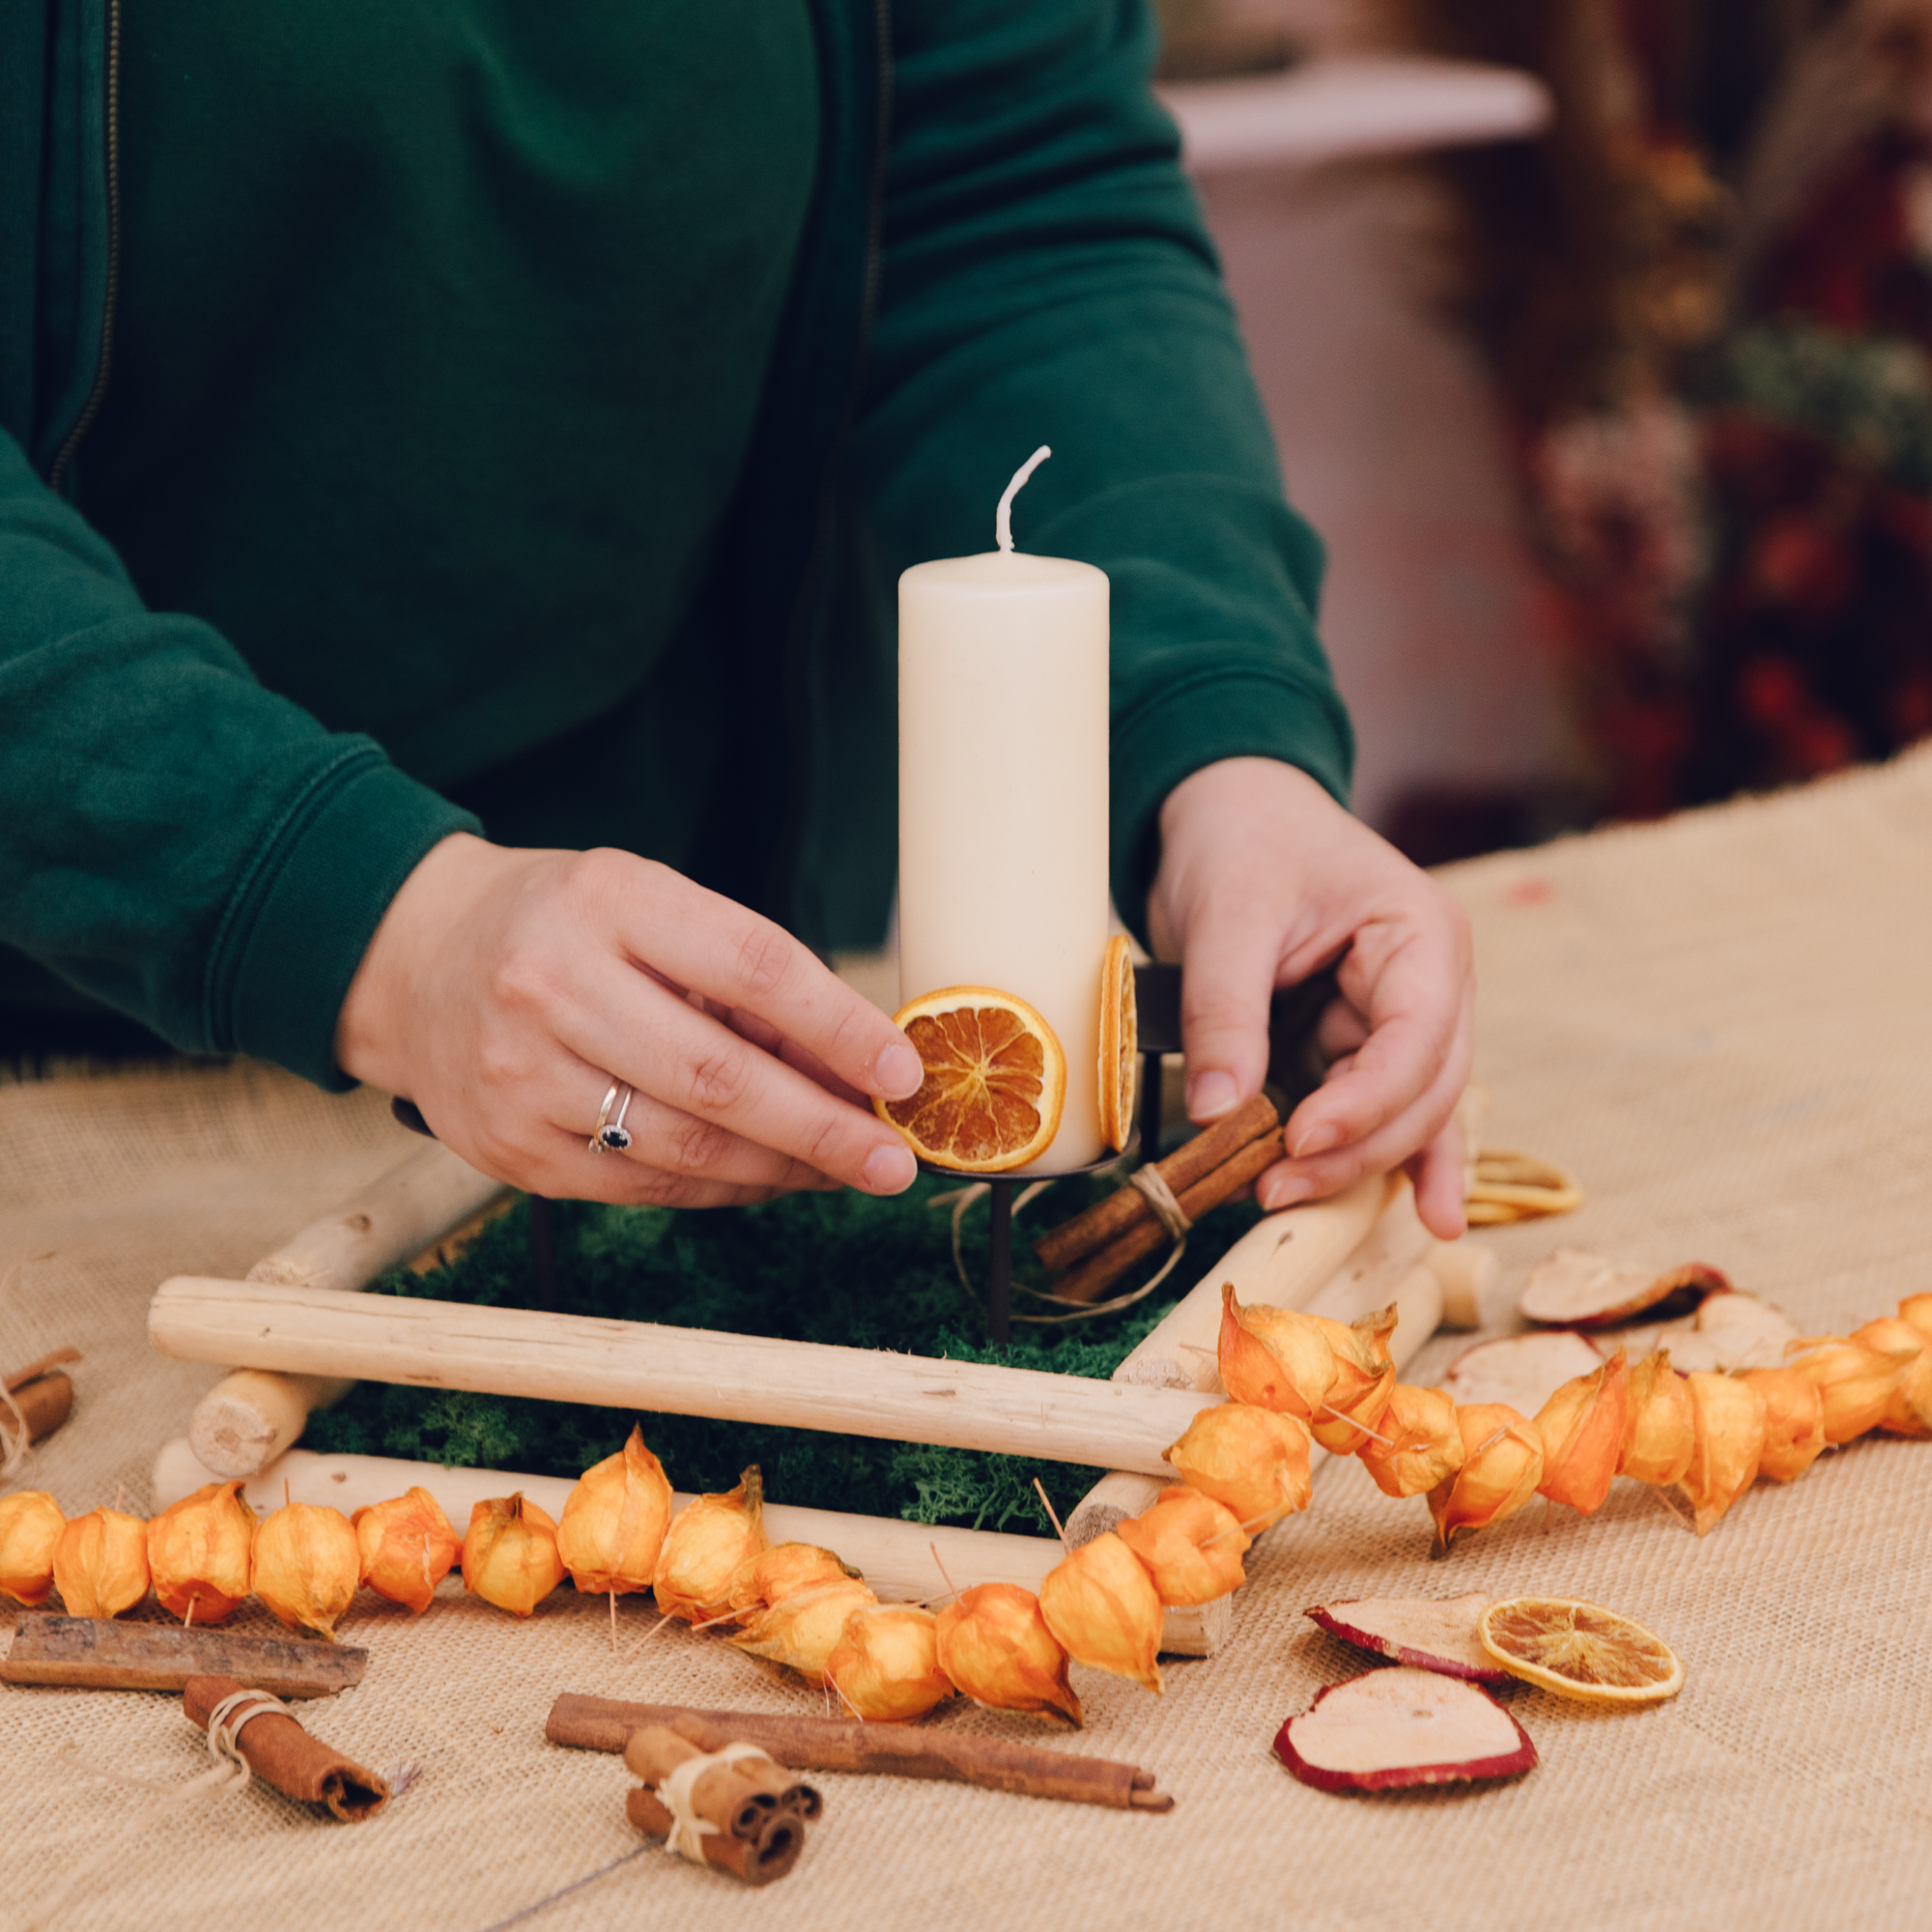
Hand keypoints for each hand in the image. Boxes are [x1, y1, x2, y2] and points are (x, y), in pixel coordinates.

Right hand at [335, 834, 924, 1205]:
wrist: (414, 962)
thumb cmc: (566, 928)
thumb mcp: (650, 908)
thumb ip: (746, 979)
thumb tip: (861, 1065)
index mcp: (607, 900)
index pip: (752, 967)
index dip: (839, 1027)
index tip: (903, 1071)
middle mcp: (553, 985)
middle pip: (720, 1079)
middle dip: (824, 1129)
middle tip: (893, 1160)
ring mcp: (522, 1076)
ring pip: (685, 1149)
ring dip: (783, 1169)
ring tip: (844, 1169)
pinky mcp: (509, 1150)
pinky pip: (643, 1188)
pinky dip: (722, 1190)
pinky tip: (768, 1177)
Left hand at [1146, 758, 1472, 1238]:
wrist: (1229, 809)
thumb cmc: (1241, 842)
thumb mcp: (1225, 916)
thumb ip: (1224, 1011)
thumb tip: (1218, 1113)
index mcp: (1421, 935)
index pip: (1416, 1041)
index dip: (1364, 1103)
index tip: (1297, 1138)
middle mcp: (1433, 984)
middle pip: (1424, 1093)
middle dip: (1353, 1147)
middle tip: (1269, 1185)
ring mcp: (1405, 1018)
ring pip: (1408, 1113)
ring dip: (1354, 1162)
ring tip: (1282, 1196)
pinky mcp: (1363, 1044)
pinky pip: (1391, 1110)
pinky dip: (1399, 1160)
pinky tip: (1432, 1219)